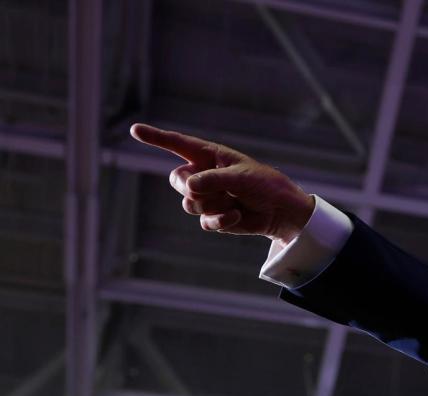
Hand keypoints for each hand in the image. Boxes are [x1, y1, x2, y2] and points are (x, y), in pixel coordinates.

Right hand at [129, 123, 314, 244]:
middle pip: (177, 180)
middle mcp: (202, 174)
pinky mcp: (212, 217)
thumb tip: (188, 187)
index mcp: (208, 156)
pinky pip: (203, 221)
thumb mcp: (240, 177)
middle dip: (194, 188)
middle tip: (220, 189)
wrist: (279, 211)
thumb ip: (213, 179)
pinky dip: (220, 220)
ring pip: (189, 203)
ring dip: (212, 204)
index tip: (135, 130)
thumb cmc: (264, 185)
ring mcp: (206, 196)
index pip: (177, 144)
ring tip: (233, 201)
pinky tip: (236, 215)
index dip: (156, 137)